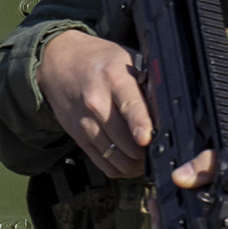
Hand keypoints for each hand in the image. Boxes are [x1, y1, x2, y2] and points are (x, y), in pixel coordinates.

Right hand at [41, 30, 154, 180]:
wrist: (58, 62)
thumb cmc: (98, 60)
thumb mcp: (126, 60)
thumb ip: (146, 84)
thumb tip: (169, 111)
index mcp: (114, 78)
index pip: (129, 105)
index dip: (139, 124)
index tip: (146, 138)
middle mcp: (96, 103)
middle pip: (125, 140)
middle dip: (146, 151)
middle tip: (160, 150)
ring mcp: (85, 122)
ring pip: (115, 157)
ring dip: (135, 164)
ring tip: (147, 160)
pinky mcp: (78, 136)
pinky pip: (102, 163)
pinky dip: (120, 168)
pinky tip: (130, 163)